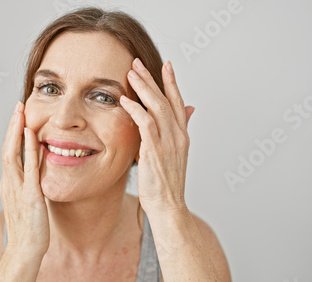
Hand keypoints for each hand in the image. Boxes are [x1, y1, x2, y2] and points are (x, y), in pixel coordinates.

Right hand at [0, 101, 49, 254]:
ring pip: (12, 153)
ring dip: (16, 131)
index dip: (12, 133)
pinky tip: (31, 134)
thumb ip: (29, 183)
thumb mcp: (27, 200)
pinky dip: (28, 149)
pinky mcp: (29, 196)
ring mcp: (17, 189)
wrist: (25, 250)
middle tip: (18, 105)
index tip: (17, 116)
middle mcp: (9, 183)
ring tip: (20, 112)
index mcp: (9, 184)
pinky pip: (28, 167)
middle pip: (6, 148)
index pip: (8, 152)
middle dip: (11, 125)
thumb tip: (37, 169)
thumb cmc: (29, 228)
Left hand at [120, 58, 194, 213]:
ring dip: (143, 88)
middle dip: (152, 78)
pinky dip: (136, 110)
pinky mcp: (154, 151)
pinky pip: (145, 124)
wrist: (168, 206)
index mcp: (182, 135)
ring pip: (157, 107)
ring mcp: (168, 143)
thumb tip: (187, 110)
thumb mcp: (174, 154)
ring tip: (130, 73)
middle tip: (137, 62)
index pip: (177, 102)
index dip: (171, 82)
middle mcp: (178, 135)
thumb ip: (177, 131)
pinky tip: (125, 100)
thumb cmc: (166, 182)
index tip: (165, 65)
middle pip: (165, 99)